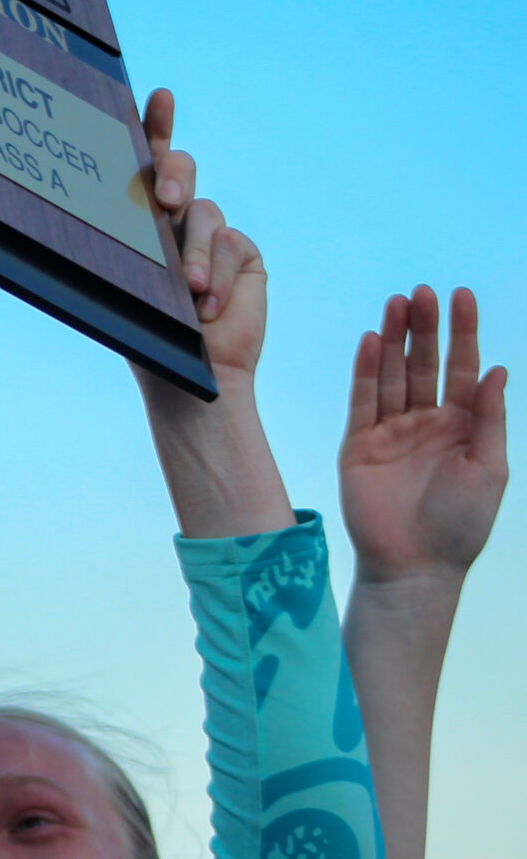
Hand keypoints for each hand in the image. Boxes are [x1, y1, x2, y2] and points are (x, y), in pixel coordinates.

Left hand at [140, 92, 263, 385]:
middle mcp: (173, 221)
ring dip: (195, 255)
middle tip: (165, 201)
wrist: (193, 380)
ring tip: (187, 293)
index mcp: (135, 224)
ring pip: (205, 215)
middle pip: (178, 173)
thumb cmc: (146, 340)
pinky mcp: (244, 253)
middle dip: (174, 179)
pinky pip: (233, 246)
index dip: (153, 126)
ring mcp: (212, 235)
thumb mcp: (122, 290)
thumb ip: (115, 250)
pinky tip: (208, 310)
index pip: (141, 164)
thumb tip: (75, 218)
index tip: (158, 97)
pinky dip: (220, 278)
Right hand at [340, 286, 510, 585]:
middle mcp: (425, 422)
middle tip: (423, 292)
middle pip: (424, 365)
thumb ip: (490, 418)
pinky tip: (370, 342)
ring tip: (396, 305)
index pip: (463, 368)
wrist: (415, 566)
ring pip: (391, 376)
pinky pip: (362, 403)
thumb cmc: (460, 523)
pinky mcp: (359, 447)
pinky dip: (365, 372)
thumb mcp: (489, 467)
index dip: (463, 332)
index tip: (461, 296)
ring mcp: (391, 433)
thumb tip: (498, 369)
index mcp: (462, 425)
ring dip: (393, 341)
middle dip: (425, 328)